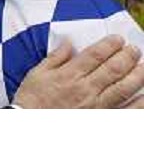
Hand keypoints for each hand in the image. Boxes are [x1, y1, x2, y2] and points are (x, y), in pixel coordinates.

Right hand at [14, 35, 143, 108]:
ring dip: (136, 75)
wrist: (30, 124)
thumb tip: (69, 43)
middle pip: (112, 69)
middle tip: (134, 49)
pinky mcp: (99, 120)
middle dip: (127, 56)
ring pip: (122, 88)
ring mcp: (94, 106)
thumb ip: (55, 57)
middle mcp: (84, 89)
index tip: (118, 39)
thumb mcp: (37, 73)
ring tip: (143, 66)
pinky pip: (123, 112)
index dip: (109, 45)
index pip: (95, 55)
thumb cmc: (32, 98)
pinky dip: (137, 104)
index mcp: (69, 74)